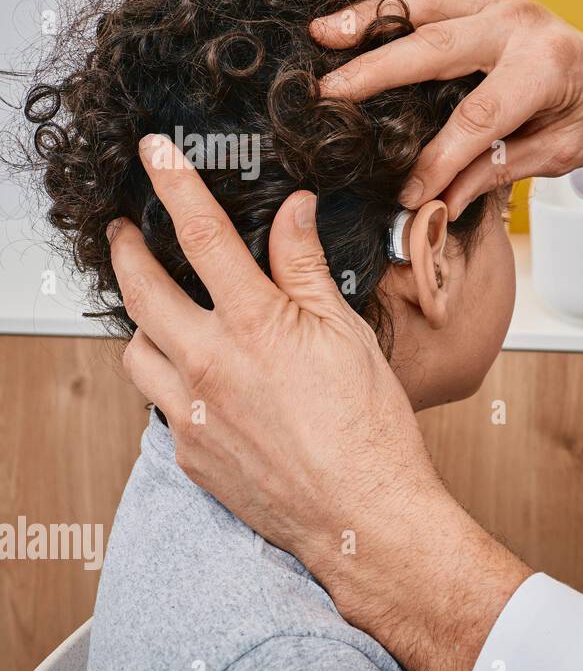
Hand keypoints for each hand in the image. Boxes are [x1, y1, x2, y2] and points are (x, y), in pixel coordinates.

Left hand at [109, 134, 528, 670]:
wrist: (362, 514)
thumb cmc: (368, 428)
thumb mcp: (346, 331)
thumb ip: (306, 268)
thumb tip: (292, 213)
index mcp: (254, 324)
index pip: (201, 235)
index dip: (174, 185)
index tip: (154, 156)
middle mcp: (208, 363)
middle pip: (140, 288)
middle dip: (125, 251)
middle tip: (126, 232)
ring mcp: (192, 411)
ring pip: (136, 349)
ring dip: (143, 321)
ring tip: (162, 311)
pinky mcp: (189, 452)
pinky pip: (158, 401)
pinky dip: (167, 378)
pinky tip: (196, 378)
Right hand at [310, 0, 582, 217]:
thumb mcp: (558, 155)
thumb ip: (497, 172)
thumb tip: (440, 202)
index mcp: (544, 68)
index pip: (476, 119)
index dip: (439, 160)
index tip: (410, 193)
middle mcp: (518, 27)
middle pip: (434, 50)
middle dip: (377, 74)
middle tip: (329, 94)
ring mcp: (499, 7)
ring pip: (422, 7)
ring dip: (367, 18)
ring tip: (321, 32)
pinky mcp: (484, 4)